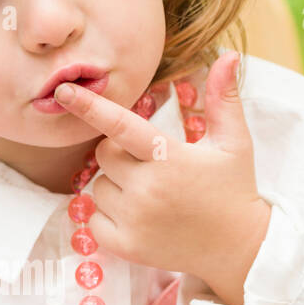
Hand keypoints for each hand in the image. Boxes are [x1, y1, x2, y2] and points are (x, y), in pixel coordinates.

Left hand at [53, 50, 271, 304]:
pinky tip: (135, 216)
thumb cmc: (234, 190)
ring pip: (97, 187)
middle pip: (103, 155)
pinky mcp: (127, 246)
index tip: (64, 91)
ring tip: (148, 194)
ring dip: (114, 185)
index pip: (121, 126)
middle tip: (148, 164)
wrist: (239, 250)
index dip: (90, 106)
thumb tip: (228, 55)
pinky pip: (93, 220)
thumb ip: (223, 98)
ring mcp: (135, 220)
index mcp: (170, 158)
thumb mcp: (235, 142)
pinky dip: (106, 216)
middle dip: (118, 154)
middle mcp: (148, 189)